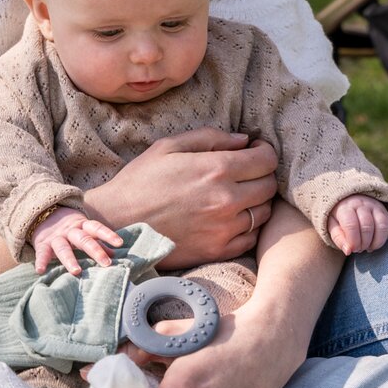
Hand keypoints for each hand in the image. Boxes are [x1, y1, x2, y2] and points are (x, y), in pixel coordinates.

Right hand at [32, 207, 122, 274]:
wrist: (41, 215)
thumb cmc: (69, 229)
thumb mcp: (83, 232)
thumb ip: (98, 243)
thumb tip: (114, 254)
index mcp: (82, 226)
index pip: (96, 228)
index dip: (108, 234)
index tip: (120, 243)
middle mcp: (70, 231)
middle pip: (83, 239)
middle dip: (95, 250)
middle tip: (106, 263)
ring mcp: (56, 237)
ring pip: (63, 248)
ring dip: (70, 259)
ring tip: (77, 271)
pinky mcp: (42, 244)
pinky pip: (42, 253)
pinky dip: (41, 261)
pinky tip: (40, 270)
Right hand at [83, 128, 277, 269]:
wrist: (117, 222)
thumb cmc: (140, 180)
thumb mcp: (169, 146)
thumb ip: (210, 138)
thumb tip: (243, 140)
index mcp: (216, 169)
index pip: (266, 159)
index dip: (264, 150)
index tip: (255, 149)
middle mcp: (226, 200)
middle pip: (269, 186)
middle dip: (263, 174)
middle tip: (246, 171)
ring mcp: (224, 228)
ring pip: (264, 213)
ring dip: (257, 201)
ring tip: (238, 194)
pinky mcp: (217, 250)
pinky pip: (251, 238)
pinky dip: (248, 226)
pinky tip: (230, 217)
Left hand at [327, 195, 387, 254]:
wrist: (350, 200)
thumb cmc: (339, 217)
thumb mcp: (332, 226)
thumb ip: (338, 238)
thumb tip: (348, 251)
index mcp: (345, 207)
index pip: (351, 225)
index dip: (353, 241)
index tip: (352, 249)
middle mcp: (362, 204)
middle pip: (367, 226)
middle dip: (363, 243)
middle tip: (359, 249)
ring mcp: (375, 207)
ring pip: (382, 226)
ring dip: (376, 242)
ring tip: (367, 247)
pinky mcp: (385, 212)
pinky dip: (383, 239)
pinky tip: (374, 242)